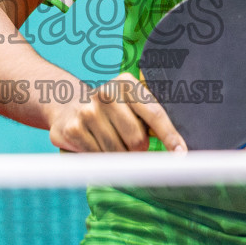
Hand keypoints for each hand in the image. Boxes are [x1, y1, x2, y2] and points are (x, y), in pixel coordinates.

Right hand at [47, 73, 187, 152]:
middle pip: (137, 140)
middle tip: (131, 144)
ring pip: (118, 153)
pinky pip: (99, 159)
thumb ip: (150, 118)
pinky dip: (103, 161)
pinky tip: (96, 146)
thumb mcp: (130, 103)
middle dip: (139, 150)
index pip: (154, 114)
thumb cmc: (109, 110)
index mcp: (126, 83)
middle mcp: (106, 93)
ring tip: (111, 143)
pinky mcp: (73, 130)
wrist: (65, 104)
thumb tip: (176, 150)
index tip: (181, 154)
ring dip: (120, 157)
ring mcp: (87, 112)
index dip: (170, 137)